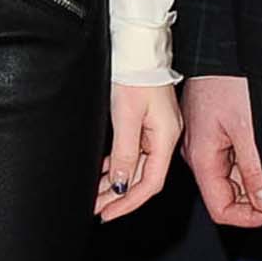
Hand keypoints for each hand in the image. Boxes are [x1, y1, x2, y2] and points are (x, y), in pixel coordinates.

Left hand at [96, 84, 180, 219]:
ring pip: (136, 166)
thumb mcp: (126, 116)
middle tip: (97, 209)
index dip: (128, 202)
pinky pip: (133, 152)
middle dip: (118, 196)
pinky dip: (118, 165)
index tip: (108, 213)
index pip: (150, 183)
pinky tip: (104, 172)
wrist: (138, 46)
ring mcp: (156, 130)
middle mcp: (164, 136)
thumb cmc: (136, 74)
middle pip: (143, 177)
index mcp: (166, 138)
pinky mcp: (146, 122)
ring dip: (116, 182)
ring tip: (95, 195)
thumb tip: (122, 184)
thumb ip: (125, 153)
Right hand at [181, 73, 261, 226]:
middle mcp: (198, 150)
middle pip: (226, 193)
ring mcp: (206, 137)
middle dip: (255, 197)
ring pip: (231, 173)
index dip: (249, 216)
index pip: (221, 208)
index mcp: (200, 156)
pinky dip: (251, 159)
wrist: (223, 41)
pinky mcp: (215, 124)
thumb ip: (254, 170)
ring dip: (255, 177)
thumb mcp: (249, 128)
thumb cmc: (228, 76)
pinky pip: (232, 153)